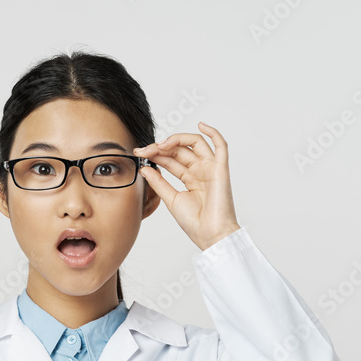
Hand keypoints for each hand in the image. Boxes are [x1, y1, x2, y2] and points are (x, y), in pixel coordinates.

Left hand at [133, 121, 240, 251]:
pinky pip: (221, 146)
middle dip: (160, 147)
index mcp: (190, 178)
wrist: (210, 236)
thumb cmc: (195, 223)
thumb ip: (159, 182)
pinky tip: (201, 125)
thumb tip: (144, 168)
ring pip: (195, 143)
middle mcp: (201, 171)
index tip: (138, 153)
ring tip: (160, 145)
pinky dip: (213, 133)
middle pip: (180, 150)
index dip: (155, 154)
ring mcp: (211, 169)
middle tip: (144, 150)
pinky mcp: (221, 169)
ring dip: (177, 140)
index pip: (171, 159)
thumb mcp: (171, 199)